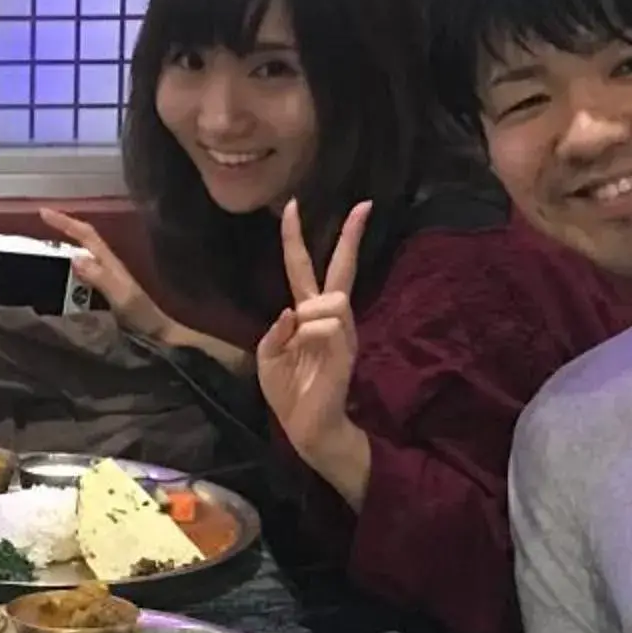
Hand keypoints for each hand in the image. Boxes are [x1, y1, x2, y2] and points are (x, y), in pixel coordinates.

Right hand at [39, 209, 171, 340]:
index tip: (43, 212)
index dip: (65, 221)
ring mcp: (105, 277)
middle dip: (61, 230)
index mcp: (109, 262)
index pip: (86, 235)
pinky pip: (79, 274)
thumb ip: (100, 277)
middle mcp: (106, 265)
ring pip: (80, 255)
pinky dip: (66, 270)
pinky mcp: (102, 290)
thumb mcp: (122, 296)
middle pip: (82, 240)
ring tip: (39, 253)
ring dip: (61, 250)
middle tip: (37, 230)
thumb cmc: (142, 315)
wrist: (157, 333)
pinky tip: (55, 279)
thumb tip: (74, 258)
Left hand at [256, 199, 373, 507]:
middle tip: (363, 205)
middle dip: (350, 237)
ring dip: (309, 319)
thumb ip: (275, 331)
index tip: (292, 206)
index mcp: (308, 317)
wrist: (307, 427)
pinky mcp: (346, 348)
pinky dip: (309, 338)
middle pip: (341, 270)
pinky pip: (323, 326)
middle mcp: (330, 319)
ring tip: (303, 349)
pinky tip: (311, 359)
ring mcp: (342, 332)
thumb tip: (292, 311)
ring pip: (328, 300)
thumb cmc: (289, 393)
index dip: (297, 239)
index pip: (306, 270)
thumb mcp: (268, 357)